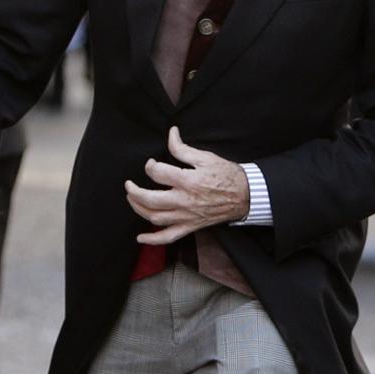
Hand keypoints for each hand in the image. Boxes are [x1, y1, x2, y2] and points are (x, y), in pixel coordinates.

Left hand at [124, 127, 251, 244]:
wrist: (246, 195)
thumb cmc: (226, 175)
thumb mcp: (205, 157)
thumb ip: (183, 148)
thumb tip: (171, 133)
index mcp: (188, 181)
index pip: (157, 173)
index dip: (149, 166)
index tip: (151, 163)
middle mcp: (185, 200)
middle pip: (150, 199)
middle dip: (134, 192)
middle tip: (128, 185)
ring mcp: (187, 216)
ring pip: (155, 217)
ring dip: (139, 209)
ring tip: (132, 200)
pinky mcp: (191, 226)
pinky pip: (169, 237)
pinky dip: (153, 239)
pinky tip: (141, 237)